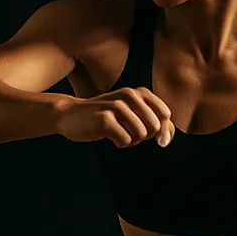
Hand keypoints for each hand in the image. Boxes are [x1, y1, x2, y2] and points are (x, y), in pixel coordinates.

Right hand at [56, 87, 174, 147]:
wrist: (71, 115)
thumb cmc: (107, 117)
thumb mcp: (133, 115)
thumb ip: (156, 124)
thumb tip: (165, 141)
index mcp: (139, 92)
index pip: (165, 114)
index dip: (160, 129)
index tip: (146, 133)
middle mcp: (129, 95)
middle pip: (155, 127)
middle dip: (144, 136)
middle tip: (128, 132)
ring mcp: (116, 106)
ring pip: (141, 135)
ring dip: (131, 140)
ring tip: (118, 133)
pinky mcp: (105, 120)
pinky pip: (125, 141)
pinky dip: (119, 143)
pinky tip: (109, 136)